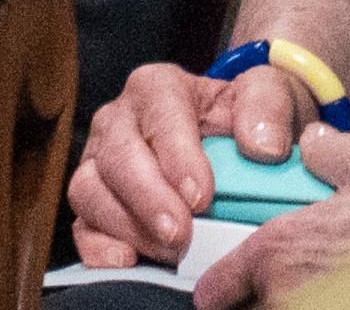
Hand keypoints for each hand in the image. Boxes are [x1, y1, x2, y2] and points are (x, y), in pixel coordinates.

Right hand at [68, 60, 316, 269]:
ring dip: (127, 225)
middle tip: (179, 233)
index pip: (159, 114)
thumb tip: (262, 146)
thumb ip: (268, 105)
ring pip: (89, 191)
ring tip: (169, 251)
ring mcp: (98, 162)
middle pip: (116, 156)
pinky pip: (81, 227)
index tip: (201, 196)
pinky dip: (99, 248)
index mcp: (157, 87)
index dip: (177, 156)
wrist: (228, 142)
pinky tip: (129, 261)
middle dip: (147, 197)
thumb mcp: (266, 93)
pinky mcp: (92, 203)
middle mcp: (118, 121)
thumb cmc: (242, 116)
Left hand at [193, 127, 349, 309]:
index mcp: (281, 249)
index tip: (219, 294)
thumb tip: (315, 143)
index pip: (221, 287)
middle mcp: (291, 291)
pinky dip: (333, 305)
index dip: (220, 290)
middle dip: (261, 300)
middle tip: (284, 284)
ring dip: (297, 302)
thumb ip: (330, 156)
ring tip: (326, 287)